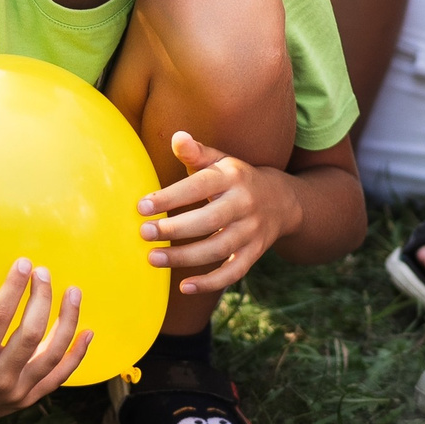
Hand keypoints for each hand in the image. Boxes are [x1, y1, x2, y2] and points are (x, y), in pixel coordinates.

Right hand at [0, 256, 89, 423]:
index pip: (0, 317)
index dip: (14, 287)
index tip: (24, 263)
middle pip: (31, 334)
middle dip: (41, 298)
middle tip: (43, 273)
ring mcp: (16, 391)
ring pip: (52, 355)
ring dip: (67, 322)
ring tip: (73, 292)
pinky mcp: (27, 399)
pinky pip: (59, 377)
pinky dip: (76, 356)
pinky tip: (87, 332)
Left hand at [137, 131, 303, 295]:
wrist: (282, 201)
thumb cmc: (236, 178)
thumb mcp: (220, 160)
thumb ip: (196, 153)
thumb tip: (177, 137)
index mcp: (232, 177)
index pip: (199, 187)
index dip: (170, 197)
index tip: (141, 206)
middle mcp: (244, 204)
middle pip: (209, 221)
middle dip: (174, 229)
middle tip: (143, 233)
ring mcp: (251, 231)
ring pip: (218, 249)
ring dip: (185, 257)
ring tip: (153, 258)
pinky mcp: (253, 254)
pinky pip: (233, 272)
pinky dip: (210, 283)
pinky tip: (184, 287)